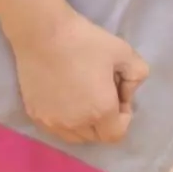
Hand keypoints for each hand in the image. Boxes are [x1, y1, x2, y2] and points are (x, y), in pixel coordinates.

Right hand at [13, 7, 147, 144]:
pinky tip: (66, 96)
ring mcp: (52, 122)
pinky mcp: (35, 116)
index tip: (119, 94)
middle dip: (106, 120)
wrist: (43, 35)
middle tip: (103, 91)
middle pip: (97, 136)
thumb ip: (138, 75)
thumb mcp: (124, 52)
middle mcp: (75, 124)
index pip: (117, 134)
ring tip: (84, 94)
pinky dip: (66, 120)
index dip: (124, 116)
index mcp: (100, 111)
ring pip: (76, 136)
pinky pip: (56, 128)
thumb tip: (127, 92)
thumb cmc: (86, 42)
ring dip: (85, 123)